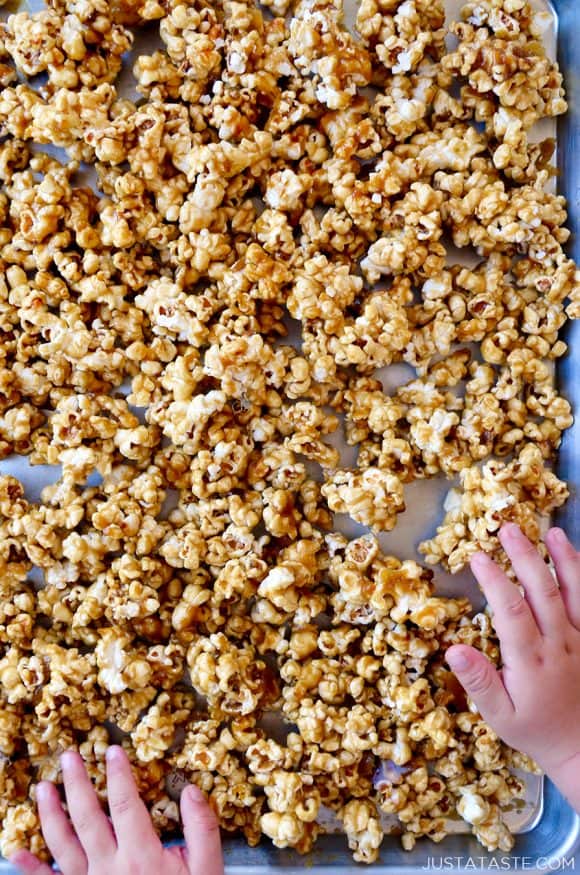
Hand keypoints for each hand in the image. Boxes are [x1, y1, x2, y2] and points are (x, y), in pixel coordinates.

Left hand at [10, 746, 223, 874]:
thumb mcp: (206, 870)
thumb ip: (201, 830)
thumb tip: (191, 790)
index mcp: (141, 855)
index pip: (125, 804)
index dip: (118, 775)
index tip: (113, 750)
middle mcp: (109, 867)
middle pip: (87, 817)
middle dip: (77, 784)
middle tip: (68, 756)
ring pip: (62, 846)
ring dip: (50, 815)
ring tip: (43, 788)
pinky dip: (31, 870)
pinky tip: (17, 853)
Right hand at [446, 523, 579, 809]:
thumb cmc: (533, 729)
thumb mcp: (499, 715)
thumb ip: (478, 681)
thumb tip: (452, 650)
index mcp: (531, 662)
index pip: (510, 611)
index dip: (494, 580)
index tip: (476, 555)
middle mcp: (559, 645)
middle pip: (543, 592)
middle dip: (525, 557)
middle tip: (508, 527)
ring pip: (575, 593)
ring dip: (563, 561)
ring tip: (550, 533)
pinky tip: (574, 555)